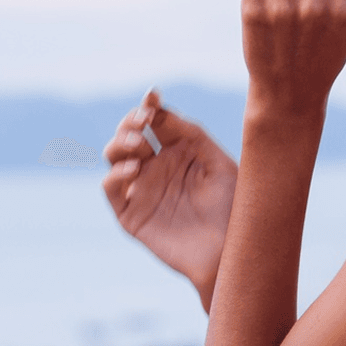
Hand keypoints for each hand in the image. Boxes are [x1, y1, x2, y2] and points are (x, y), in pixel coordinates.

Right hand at [102, 89, 237, 311]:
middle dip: (131, 121)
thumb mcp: (219, 163)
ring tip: (139, 143)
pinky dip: (116, 175)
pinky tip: (134, 169)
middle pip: (131, 134)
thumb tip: (161, 112)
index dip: (150, 106)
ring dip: (120, 143)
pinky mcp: (131, 214)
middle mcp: (157, 166)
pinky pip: (112, 189)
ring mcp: (142, 189)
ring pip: (114, 156)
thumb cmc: (234, 207)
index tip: (152, 95)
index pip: (157, 122)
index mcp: (179, 151)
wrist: (232, 250)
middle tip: (143, 119)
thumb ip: (192, 135)